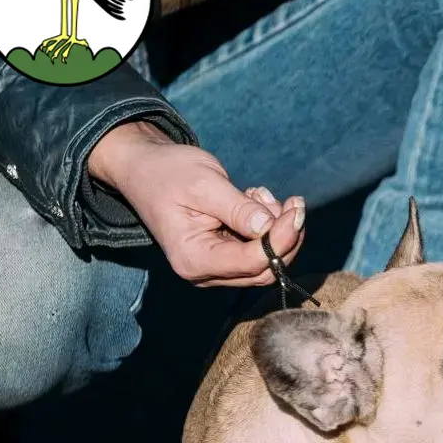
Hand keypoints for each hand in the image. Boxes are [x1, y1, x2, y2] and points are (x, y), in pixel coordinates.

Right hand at [88, 121, 304, 287]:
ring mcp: (215, 268)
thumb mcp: (204, 184)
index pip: (253, 262)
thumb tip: (271, 226)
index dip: (281, 239)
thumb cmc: (168, 173)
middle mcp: (204, 272)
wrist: (145, 169)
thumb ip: (238, 209)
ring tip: (259, 194)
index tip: (297, 209)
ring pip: (267, 262)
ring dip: (277, 230)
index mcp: (194, 259)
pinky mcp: (224, 257)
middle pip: (265, 270)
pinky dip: (267, 228)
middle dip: (285, 237)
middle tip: (291, 202)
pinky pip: (259, 251)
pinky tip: (254, 200)